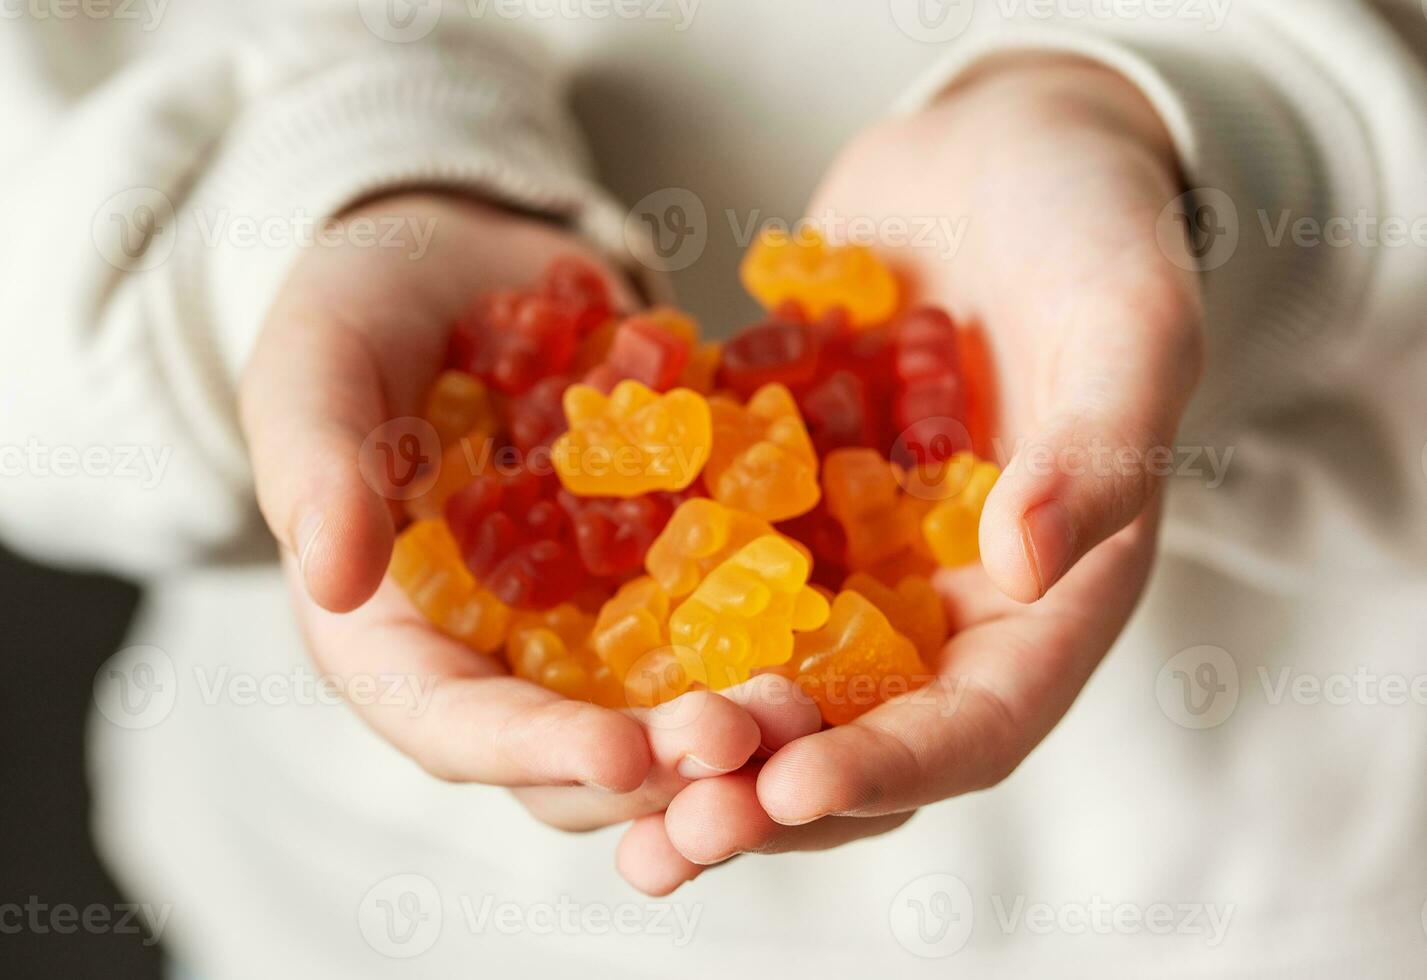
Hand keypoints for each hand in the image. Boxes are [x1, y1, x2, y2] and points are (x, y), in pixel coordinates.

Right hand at [241, 194, 816, 810]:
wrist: (464, 260)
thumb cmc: (360, 308)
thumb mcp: (318, 363)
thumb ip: (315, 462)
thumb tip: (329, 580)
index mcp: (394, 639)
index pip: (454, 727)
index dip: (533, 752)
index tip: (619, 757)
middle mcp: (497, 659)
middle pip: (576, 751)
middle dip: (662, 763)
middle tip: (751, 741)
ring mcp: (587, 625)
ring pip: (662, 714)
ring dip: (735, 726)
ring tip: (810, 705)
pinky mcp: (660, 576)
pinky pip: (721, 624)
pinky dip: (775, 639)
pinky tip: (845, 635)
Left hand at [617, 57, 1203, 889]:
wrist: (999, 149)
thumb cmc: (1093, 226)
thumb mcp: (1128, 324)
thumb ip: (1099, 450)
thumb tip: (1029, 569)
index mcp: (1055, 595)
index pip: (979, 720)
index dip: (889, 767)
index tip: (789, 787)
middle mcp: (953, 601)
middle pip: (863, 731)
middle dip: (771, 784)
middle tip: (675, 824)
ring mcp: (863, 556)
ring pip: (780, 679)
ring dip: (705, 740)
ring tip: (614, 787)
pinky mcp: (787, 503)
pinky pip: (718, 574)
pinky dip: (659, 623)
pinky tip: (571, 657)